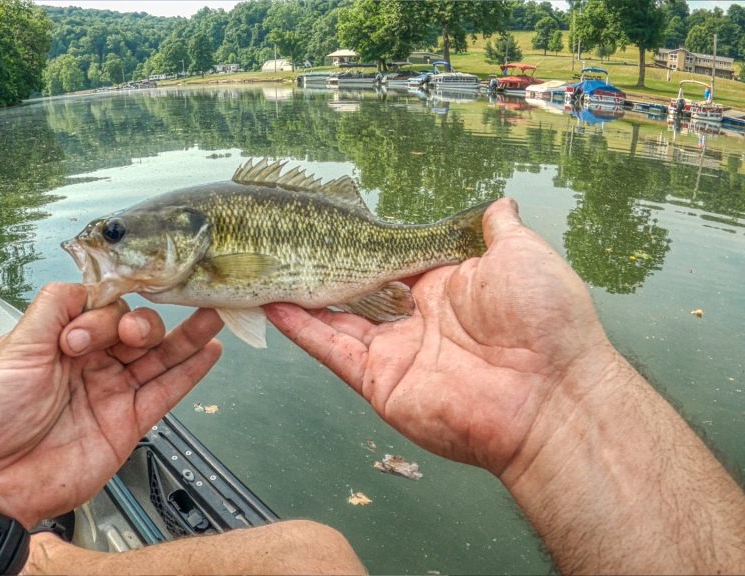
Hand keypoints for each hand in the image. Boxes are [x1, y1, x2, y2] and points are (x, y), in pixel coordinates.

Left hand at [0, 283, 222, 526]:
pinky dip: (190, 372)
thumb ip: (53, 309)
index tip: (91, 328)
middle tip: (130, 335)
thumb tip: (85, 284)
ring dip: (185, 335)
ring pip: (157, 357)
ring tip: (210, 314)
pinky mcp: (127, 424)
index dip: (106, 312)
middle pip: (135, 329)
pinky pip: (165, 393)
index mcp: (60, 340)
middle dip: (141, 324)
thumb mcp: (14, 347)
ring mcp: (110, 393)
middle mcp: (89, 364)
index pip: (103, 308)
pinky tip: (208, 351)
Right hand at [265, 198, 614, 477]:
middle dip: (326, 268)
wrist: (552, 399)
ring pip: (337, 319)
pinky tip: (274, 305)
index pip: (394, 261)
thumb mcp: (524, 256)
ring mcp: (396, 352)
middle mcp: (417, 320)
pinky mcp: (380, 382)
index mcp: (446, 288)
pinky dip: (302, 330)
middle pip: (359, 290)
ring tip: (268, 267)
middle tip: (288, 241)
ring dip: (304, 296)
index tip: (334, 221)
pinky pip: (333, 351)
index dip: (366, 243)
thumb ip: (499, 230)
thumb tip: (499, 204)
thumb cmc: (547, 323)